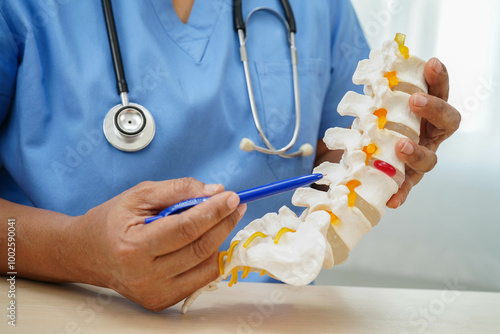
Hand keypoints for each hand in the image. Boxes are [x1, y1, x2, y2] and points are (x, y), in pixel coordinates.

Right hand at [73, 178, 245, 310]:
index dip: (214, 211)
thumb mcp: (139, 195)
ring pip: (206, 266)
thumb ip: (178, 190)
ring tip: (221, 219)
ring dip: (220, 240)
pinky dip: (210, 257)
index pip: (185, 229)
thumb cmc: (111, 221)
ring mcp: (154, 293)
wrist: (87, 254)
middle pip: (200, 248)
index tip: (232, 197)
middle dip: (224, 223)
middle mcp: (144, 276)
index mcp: (133, 247)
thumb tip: (215, 190)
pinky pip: (200, 279)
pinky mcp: (162, 301)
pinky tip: (207, 239)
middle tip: (235, 205)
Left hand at [387, 58, 460, 207]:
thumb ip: (380, 90)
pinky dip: (399, 194)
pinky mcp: (405, 179)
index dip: (440, 79)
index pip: (441, 92)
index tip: (431, 63)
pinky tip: (392, 200)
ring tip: (401, 147)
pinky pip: (405, 189)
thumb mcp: (379, 103)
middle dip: (434, 109)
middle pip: (448, 123)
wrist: (364, 150)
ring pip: (430, 160)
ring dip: (417, 153)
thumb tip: (373, 69)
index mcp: (427, 113)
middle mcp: (430, 135)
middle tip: (416, 100)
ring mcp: (420, 159)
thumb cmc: (378, 121)